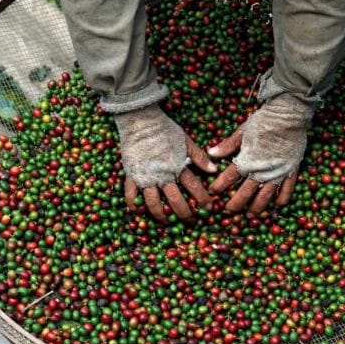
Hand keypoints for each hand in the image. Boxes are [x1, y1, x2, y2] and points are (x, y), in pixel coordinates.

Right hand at [114, 104, 215, 223]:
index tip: (209, 208)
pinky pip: (131, 196)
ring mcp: (146, 178)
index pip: (194, 187)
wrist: (140, 121)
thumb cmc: (164, 129)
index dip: (203, 199)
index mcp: (177, 167)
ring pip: (154, 204)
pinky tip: (140, 212)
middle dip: (186, 214)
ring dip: (162, 216)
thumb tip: (214, 170)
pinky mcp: (131, 176)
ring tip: (167, 222)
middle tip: (191, 222)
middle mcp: (162, 176)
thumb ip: (199, 157)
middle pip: (176, 201)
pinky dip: (135, 206)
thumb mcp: (186, 141)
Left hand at [208, 94, 313, 214]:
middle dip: (235, 204)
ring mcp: (277, 173)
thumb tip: (210, 153)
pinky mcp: (291, 171)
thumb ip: (227, 145)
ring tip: (250, 216)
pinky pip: (287, 190)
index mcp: (247, 160)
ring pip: (265, 196)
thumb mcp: (242, 131)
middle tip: (228, 212)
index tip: (213, 192)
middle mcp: (261, 171)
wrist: (289, 115)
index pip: (229, 178)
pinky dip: (282, 200)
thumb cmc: (263, 121)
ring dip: (257, 208)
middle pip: (245, 193)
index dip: (219, 186)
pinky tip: (276, 206)